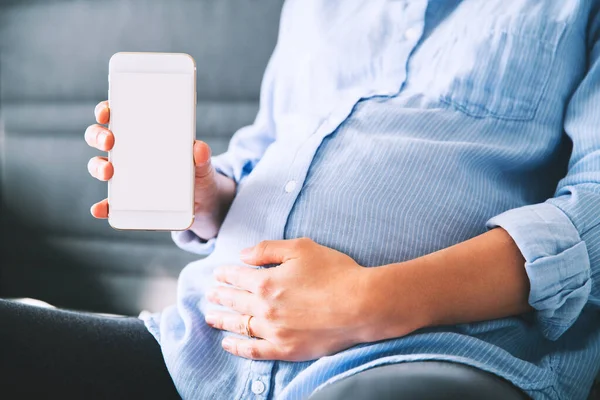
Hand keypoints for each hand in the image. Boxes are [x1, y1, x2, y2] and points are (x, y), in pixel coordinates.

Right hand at [85, 101, 234, 237]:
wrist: (202, 200)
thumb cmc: (197, 171)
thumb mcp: (201, 163)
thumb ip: (201, 156)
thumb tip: (199, 148)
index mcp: (141, 134)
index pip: (117, 116)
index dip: (105, 110)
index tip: (106, 112)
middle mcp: (126, 152)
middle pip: (100, 137)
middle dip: (99, 136)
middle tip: (110, 140)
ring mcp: (122, 176)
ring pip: (98, 166)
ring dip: (98, 167)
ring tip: (108, 172)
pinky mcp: (124, 202)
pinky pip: (107, 203)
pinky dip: (101, 206)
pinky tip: (101, 209)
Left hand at [205, 238, 376, 360]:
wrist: (361, 305)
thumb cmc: (335, 272)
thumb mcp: (301, 248)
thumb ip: (268, 249)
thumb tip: (244, 255)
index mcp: (266, 281)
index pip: (237, 277)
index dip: (225, 274)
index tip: (218, 274)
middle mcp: (264, 308)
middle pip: (234, 301)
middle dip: (219, 295)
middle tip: (210, 294)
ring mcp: (274, 331)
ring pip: (239, 326)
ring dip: (222, 320)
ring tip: (211, 316)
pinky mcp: (286, 349)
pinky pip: (254, 351)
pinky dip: (238, 348)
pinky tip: (228, 343)